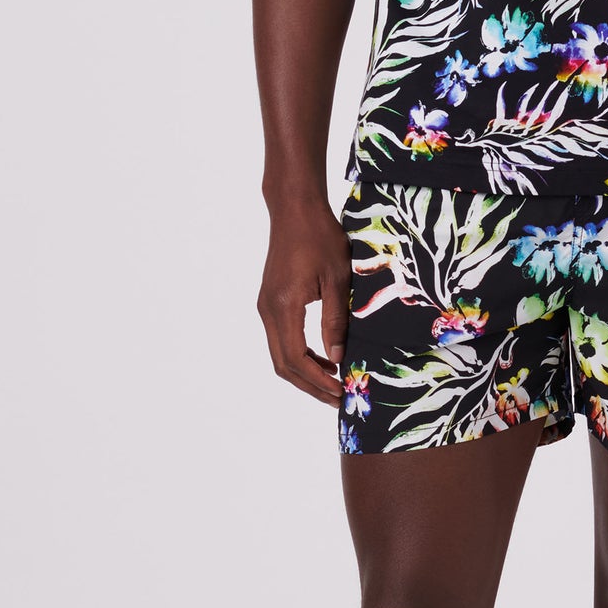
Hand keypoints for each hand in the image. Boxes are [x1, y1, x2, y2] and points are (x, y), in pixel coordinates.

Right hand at [257, 196, 350, 406]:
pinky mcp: (270, 301)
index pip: (296, 358)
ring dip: (304, 372)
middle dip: (310, 386)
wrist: (294, 209)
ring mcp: (265, 306)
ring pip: (280, 354)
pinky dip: (299, 355)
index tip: (341, 392)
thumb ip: (336, 321)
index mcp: (284, 306)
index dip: (318, 381)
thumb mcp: (337, 279)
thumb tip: (337, 359)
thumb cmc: (320, 237)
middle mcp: (268, 310)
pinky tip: (323, 357)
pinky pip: (280, 339)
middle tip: (338, 398)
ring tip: (334, 381)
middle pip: (283, 364)